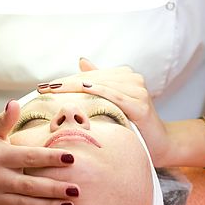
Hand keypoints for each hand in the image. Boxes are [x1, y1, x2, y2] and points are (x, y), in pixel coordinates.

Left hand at [37, 59, 170, 165]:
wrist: (161, 144)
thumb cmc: (134, 124)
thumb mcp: (114, 102)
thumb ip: (99, 81)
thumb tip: (81, 60)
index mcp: (124, 75)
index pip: (88, 76)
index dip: (66, 80)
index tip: (44, 86)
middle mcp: (132, 78)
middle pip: (91, 79)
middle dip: (66, 83)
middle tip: (43, 88)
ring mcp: (138, 89)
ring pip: (100, 84)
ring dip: (75, 86)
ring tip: (54, 90)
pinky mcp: (141, 104)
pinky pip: (114, 95)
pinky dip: (98, 91)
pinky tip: (82, 89)